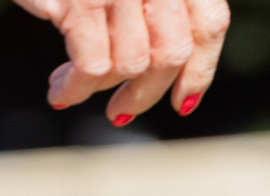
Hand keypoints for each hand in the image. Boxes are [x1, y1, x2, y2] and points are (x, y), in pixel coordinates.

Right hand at [8, 0, 230, 124]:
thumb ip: (157, 5)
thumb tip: (171, 73)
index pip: (208, 22)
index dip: (199, 70)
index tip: (183, 102)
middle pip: (172, 52)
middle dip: (146, 93)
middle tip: (120, 110)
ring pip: (132, 64)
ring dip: (102, 89)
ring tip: (72, 88)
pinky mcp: (82, 0)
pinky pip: (92, 66)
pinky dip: (76, 88)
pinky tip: (61, 91)